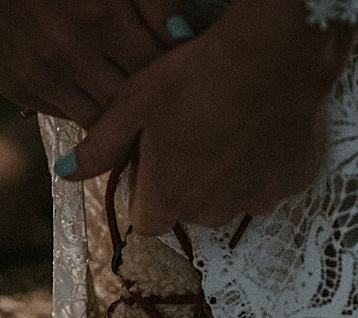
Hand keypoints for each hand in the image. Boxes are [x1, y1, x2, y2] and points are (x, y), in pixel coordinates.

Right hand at [0, 0, 188, 127]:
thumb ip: (153, 1)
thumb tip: (183, 37)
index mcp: (101, 13)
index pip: (156, 67)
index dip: (173, 76)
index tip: (182, 79)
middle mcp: (68, 51)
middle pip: (130, 102)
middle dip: (150, 106)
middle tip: (165, 107)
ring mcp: (39, 75)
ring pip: (100, 122)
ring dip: (119, 118)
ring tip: (135, 112)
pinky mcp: (16, 89)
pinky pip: (66, 116)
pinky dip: (85, 109)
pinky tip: (95, 96)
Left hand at [65, 0, 357, 233]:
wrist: (275, 54)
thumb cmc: (195, 76)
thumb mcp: (134, 104)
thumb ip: (100, 146)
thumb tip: (63, 174)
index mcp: (168, 200)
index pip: (148, 221)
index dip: (147, 191)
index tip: (154, 157)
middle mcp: (212, 214)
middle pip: (190, 210)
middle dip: (187, 182)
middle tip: (192, 130)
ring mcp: (257, 201)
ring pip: (232, 198)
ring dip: (226, 175)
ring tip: (228, 125)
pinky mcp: (294, 183)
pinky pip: (271, 181)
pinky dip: (265, 162)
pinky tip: (261, 125)